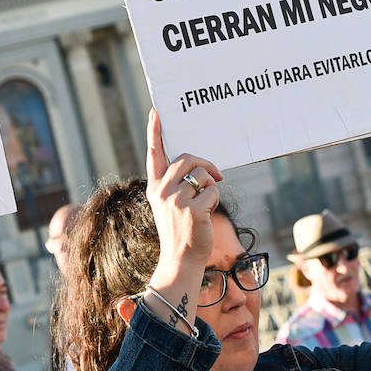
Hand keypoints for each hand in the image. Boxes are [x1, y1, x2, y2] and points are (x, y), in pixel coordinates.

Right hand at [145, 108, 222, 274]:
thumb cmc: (181, 229)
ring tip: (205, 204)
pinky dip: (216, 200)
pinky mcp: (192, 210)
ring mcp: (176, 200)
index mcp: (155, 186)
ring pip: (204, 175)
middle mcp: (162, 190)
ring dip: (211, 186)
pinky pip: (214, 191)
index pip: (154, 153)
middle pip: (188, 158)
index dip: (154, 132)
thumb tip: (203, 168)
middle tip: (217, 175)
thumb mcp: (170, 204)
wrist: (180, 258)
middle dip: (206, 165)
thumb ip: (177, 183)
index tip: (156, 112)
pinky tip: (207, 213)